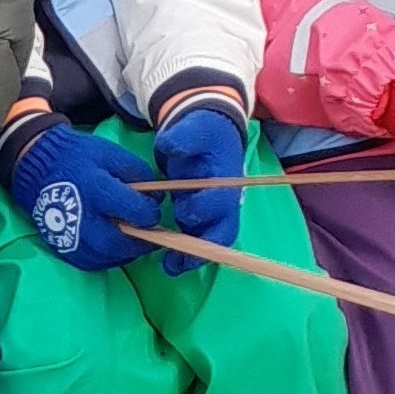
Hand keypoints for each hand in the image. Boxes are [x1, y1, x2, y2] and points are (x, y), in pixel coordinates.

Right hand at [0, 110, 155, 272]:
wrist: (36, 168)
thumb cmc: (77, 158)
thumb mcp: (110, 154)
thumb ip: (138, 173)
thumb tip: (156, 198)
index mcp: (96, 189)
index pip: (133, 211)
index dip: (149, 211)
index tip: (151, 207)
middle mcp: (82, 217)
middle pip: (120, 241)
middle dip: (141, 240)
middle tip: (150, 233)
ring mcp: (71, 236)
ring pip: (108, 256)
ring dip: (127, 250)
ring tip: (134, 239)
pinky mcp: (65, 248)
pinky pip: (94, 262)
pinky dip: (109, 257)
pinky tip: (115, 245)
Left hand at [146, 97, 249, 259]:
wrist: (207, 133)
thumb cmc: (203, 130)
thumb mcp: (196, 126)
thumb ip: (183, 136)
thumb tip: (170, 147)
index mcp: (225, 179)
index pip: (222, 201)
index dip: (205, 210)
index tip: (184, 211)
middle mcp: (224, 200)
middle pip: (221, 230)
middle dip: (199, 246)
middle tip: (175, 256)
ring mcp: (214, 211)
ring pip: (210, 241)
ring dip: (192, 257)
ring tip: (170, 267)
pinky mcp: (200, 217)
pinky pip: (197, 240)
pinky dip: (185, 254)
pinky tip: (168, 263)